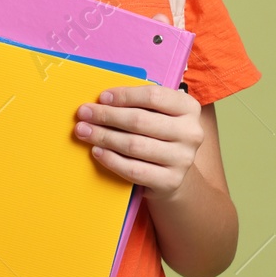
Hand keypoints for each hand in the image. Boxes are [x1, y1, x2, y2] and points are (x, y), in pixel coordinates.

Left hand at [75, 82, 203, 202]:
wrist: (173, 174)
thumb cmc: (158, 136)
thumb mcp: (158, 114)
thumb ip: (138, 104)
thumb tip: (102, 101)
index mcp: (188, 108)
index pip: (153, 96)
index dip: (124, 96)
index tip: (101, 98)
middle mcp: (190, 132)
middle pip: (140, 120)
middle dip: (107, 116)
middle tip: (84, 114)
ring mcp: (183, 159)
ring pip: (134, 145)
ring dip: (104, 137)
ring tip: (84, 132)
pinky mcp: (171, 181)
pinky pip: (133, 169)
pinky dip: (111, 160)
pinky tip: (97, 152)